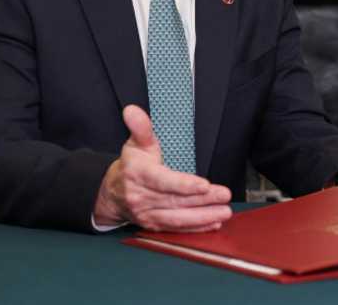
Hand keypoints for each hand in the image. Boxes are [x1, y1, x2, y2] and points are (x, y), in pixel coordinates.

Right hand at [92, 105, 232, 231]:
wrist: (112, 193)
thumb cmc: (131, 165)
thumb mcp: (136, 143)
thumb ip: (140, 127)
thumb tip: (132, 110)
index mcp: (139, 174)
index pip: (163, 181)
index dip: (184, 185)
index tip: (205, 185)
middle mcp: (141, 197)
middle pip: (176, 200)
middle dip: (203, 200)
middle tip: (225, 195)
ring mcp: (147, 214)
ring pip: (177, 218)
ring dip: (203, 217)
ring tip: (225, 212)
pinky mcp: (153, 225)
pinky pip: (175, 229)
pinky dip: (195, 228)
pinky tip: (213, 224)